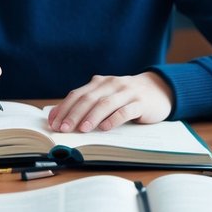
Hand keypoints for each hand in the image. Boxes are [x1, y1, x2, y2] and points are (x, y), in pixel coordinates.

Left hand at [46, 72, 173, 132]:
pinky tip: (105, 127)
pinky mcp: (141, 102)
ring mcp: (127, 92)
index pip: (77, 94)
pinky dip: (114, 118)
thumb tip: (59, 118)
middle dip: (74, 114)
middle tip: (64, 128)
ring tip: (82, 129)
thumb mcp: (106, 96)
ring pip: (106, 103)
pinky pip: (125, 110)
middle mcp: (111, 84)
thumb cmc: (126, 97)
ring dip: (92, 116)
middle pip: (89, 99)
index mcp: (99, 82)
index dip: (64, 108)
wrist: (158, 89)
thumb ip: (87, 104)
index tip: (53, 123)